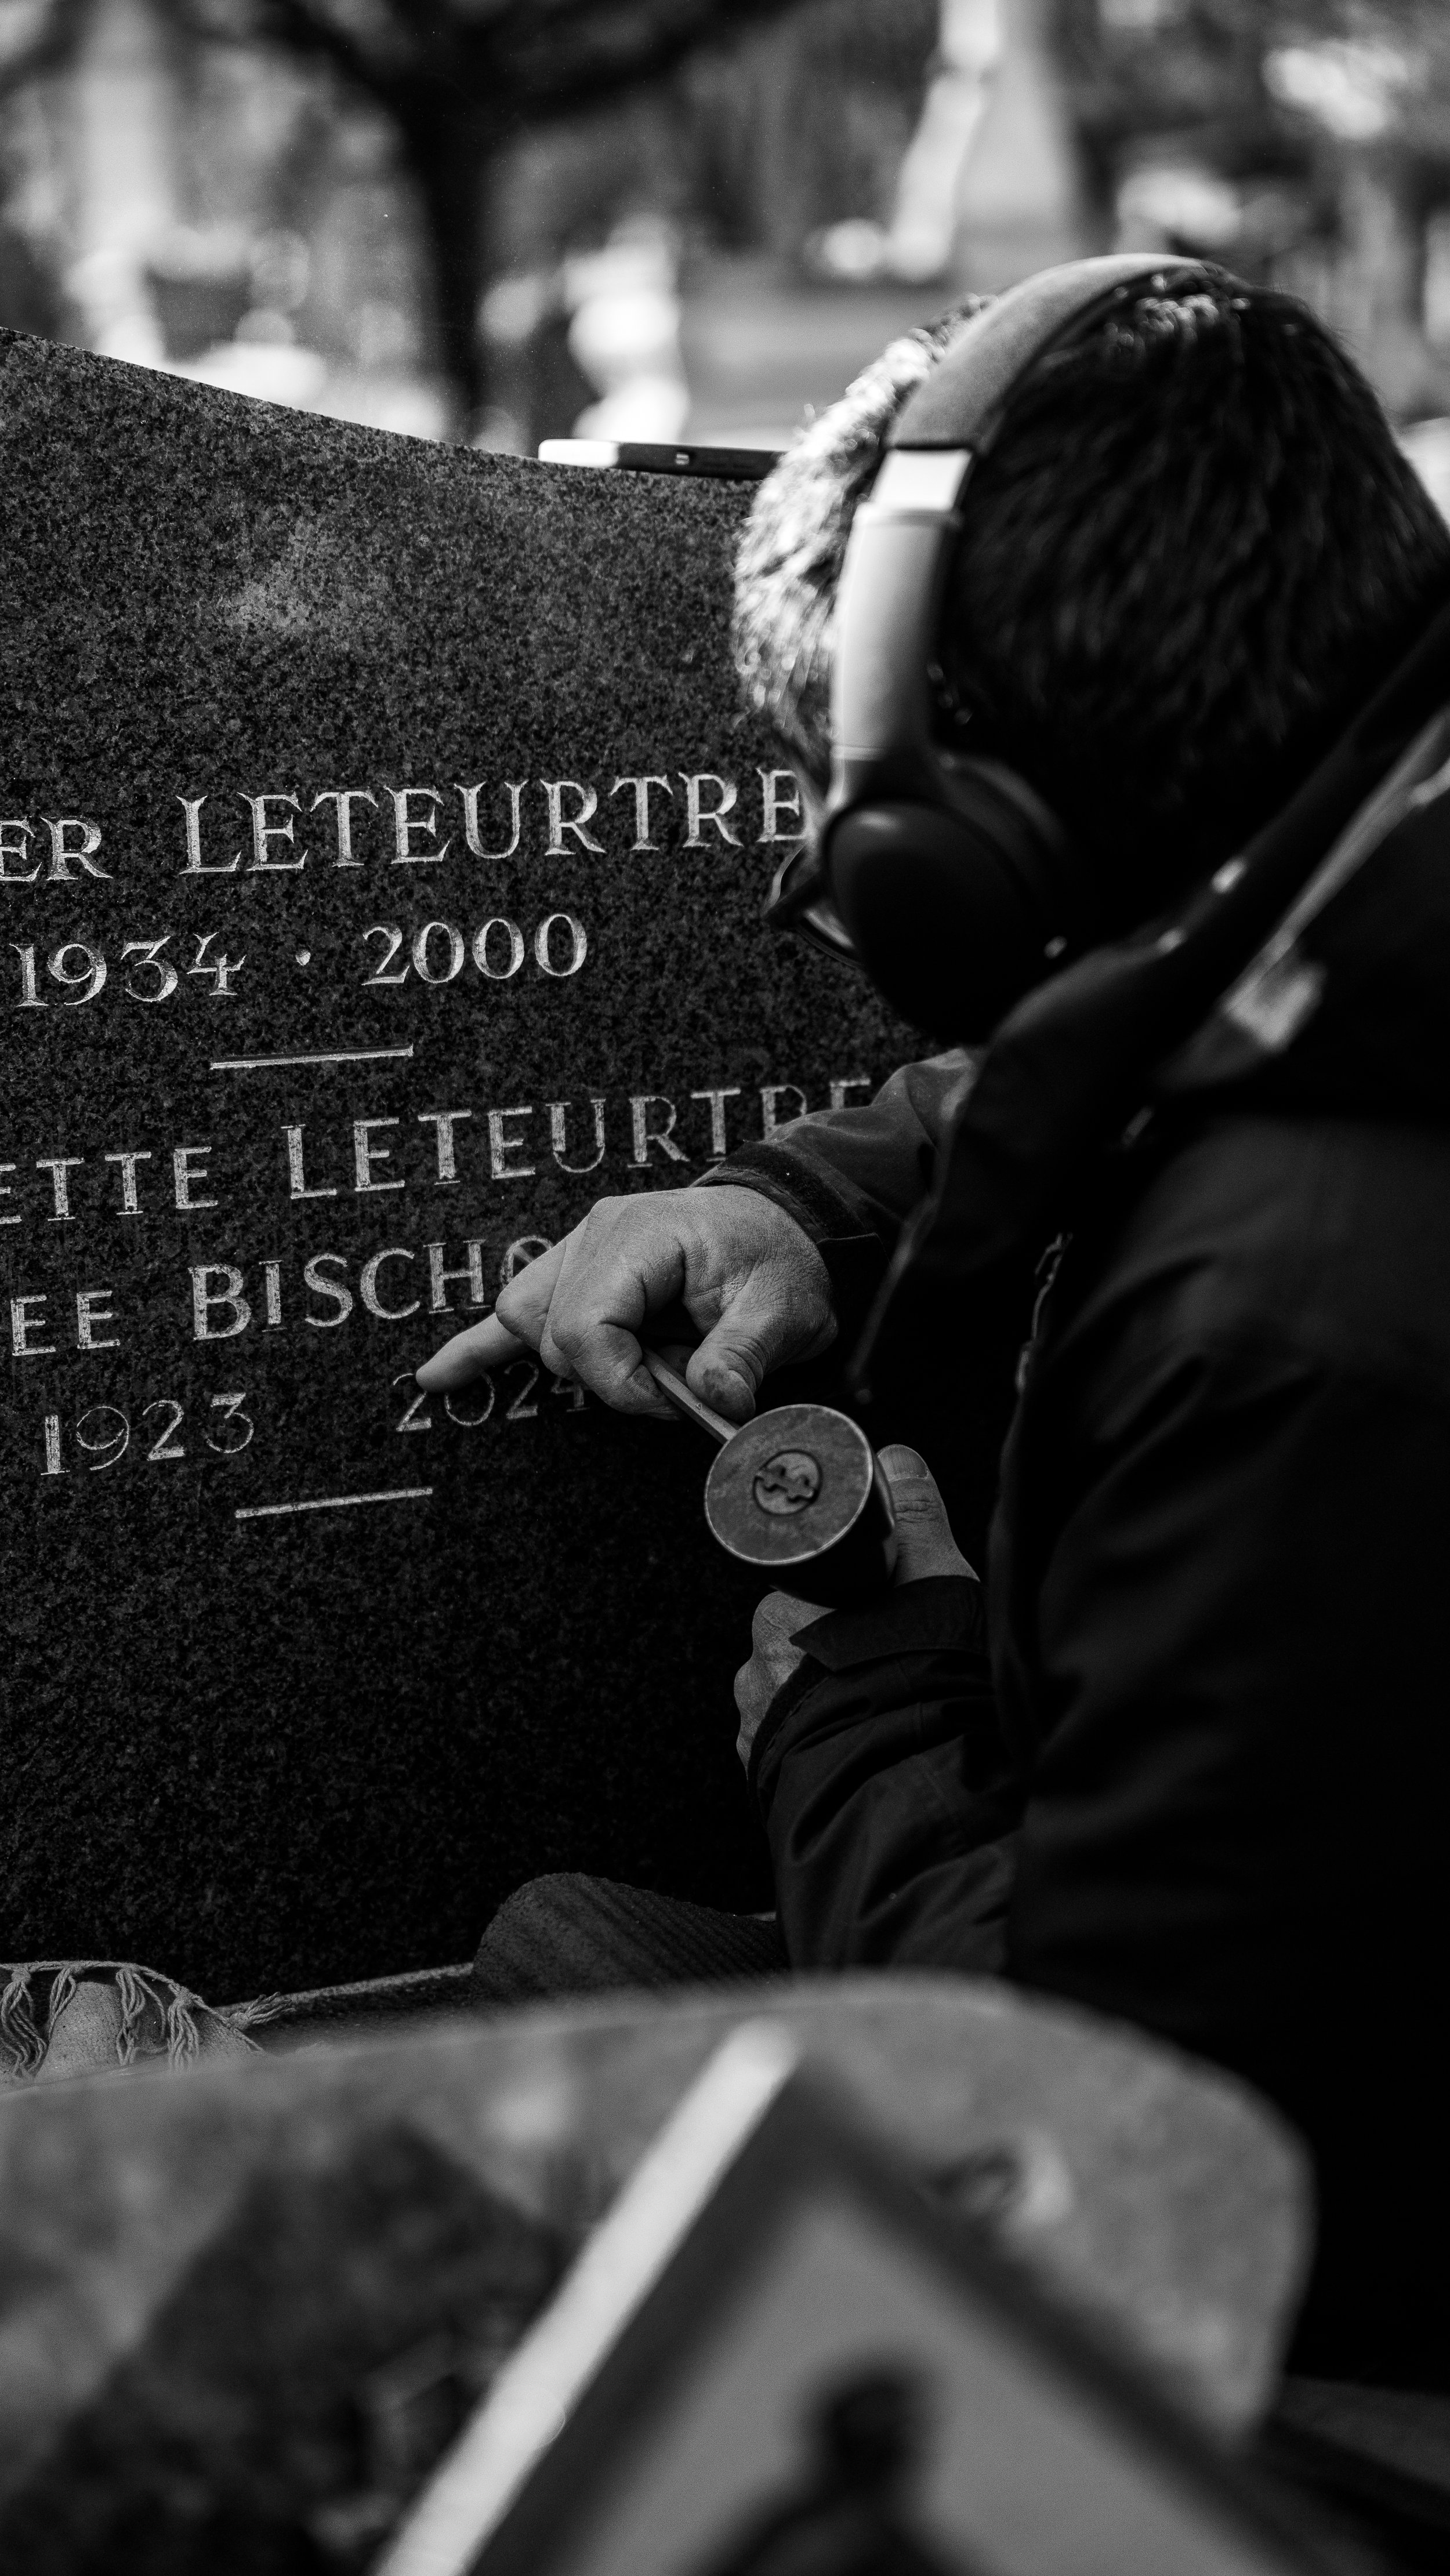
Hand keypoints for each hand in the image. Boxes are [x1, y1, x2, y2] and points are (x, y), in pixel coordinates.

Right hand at [415, 1186, 834, 1423]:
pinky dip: (475, 1350)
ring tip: (637, 1376)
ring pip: (527, 1322)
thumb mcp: (782, 1308)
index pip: (587, 1323)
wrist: (782, 1227)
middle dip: (609, 1377)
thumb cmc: (778, 1261)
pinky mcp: (571, 1277)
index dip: (623, 1381)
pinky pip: (511, 1315)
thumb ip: (743, 1354)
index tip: (674, 1402)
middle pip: (553, 1329)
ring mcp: (575, 1253)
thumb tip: (713, 1401)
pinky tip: (435, 1379)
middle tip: (675, 1388)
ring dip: (573, 1362)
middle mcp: (595, 1235)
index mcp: (641, 1234)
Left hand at [733, 1445, 974, 1764]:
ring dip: (826, 1701)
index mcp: (780, 1613)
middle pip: (795, 1642)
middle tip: (891, 1662)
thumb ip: (913, 1517)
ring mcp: (755, 1729)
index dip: (843, 1600)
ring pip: (792, 1697)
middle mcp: (754, 1670)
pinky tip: (864, 1745)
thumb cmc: (919, 1683)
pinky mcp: (766, 1779)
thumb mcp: (933, 1581)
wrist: (911, 1792)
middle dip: (836, 1649)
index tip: (876, 1614)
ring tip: (884, 1711)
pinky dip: (822, 1742)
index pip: (803, 1591)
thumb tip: (897, 1459)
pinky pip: (791, 1747)